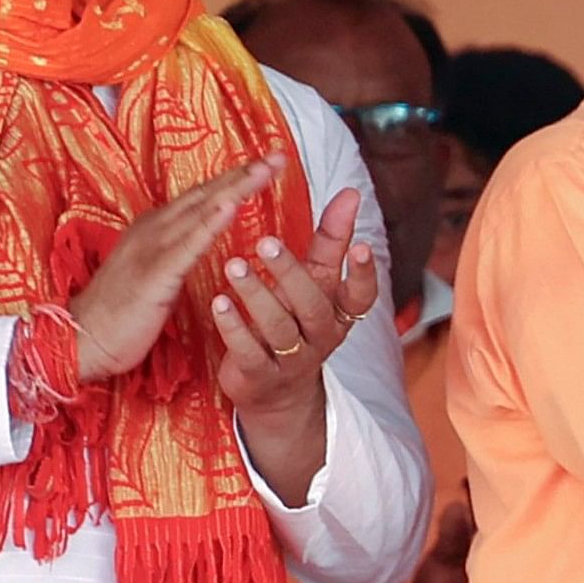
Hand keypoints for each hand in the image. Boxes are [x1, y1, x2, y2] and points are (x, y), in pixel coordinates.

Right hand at [65, 156, 282, 383]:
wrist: (77, 340)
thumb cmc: (117, 312)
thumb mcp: (154, 272)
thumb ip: (176, 251)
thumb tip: (202, 237)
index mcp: (154, 228)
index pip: (202, 196)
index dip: (235, 177)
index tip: (268, 161)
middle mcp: (153, 229)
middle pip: (206, 195)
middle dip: (244, 173)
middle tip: (279, 154)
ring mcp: (151, 249)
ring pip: (201, 211)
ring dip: (235, 188)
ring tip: (265, 169)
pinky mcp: (153, 274)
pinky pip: (187, 246)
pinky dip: (210, 223)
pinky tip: (232, 206)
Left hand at [207, 186, 382, 500]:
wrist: (274, 389)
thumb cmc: (296, 320)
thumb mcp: (316, 283)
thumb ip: (331, 241)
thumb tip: (351, 193)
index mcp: (339, 313)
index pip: (362, 296)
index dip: (363, 274)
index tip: (361, 246)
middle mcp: (321, 337)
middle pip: (313, 305)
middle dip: (290, 273)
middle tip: (266, 240)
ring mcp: (291, 360)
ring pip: (279, 328)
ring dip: (256, 295)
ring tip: (233, 266)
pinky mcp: (259, 376)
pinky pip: (248, 352)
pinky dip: (233, 327)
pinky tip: (220, 302)